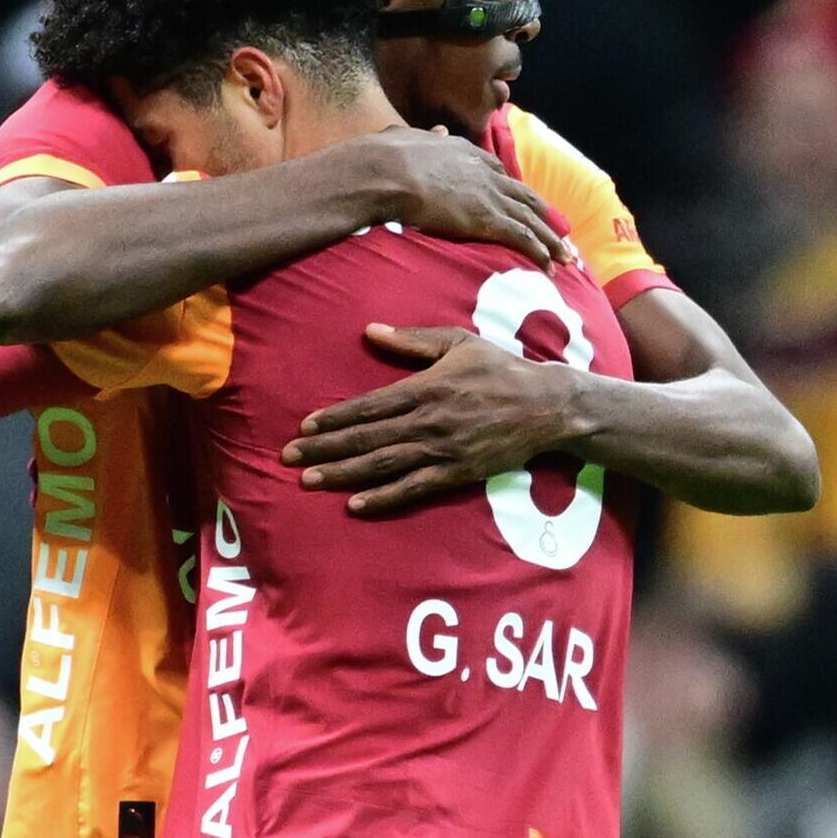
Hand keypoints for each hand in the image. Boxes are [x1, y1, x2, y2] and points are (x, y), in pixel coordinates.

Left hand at [283, 324, 579, 514]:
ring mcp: (443, 450)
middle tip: (289, 458)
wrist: (547, 407)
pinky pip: (414, 488)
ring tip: (309, 481)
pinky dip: (385, 498)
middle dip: (325, 449)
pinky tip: (356, 505)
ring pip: (384, 464)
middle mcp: (430, 420)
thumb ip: (413, 341)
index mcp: (427, 387)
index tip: (305, 426)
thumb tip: (369, 331)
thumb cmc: (501, 370)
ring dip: (344, 474)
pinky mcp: (458, 473)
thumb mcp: (459, 343)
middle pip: (368, 437)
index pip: (371, 404)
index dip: (335, 417)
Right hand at [358, 128, 571, 268]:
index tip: (524, 203)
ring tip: (566, 257)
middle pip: (525, 196)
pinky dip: (539, 252)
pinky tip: (549, 265)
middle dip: (545, 215)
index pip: (500, 173)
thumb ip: (427, 137)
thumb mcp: (410, 137)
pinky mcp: (487, 218)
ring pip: (531, 219)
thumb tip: (436, 131)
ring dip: (551, 239)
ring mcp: (489, 195)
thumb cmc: (386, 156)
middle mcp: (486, 173)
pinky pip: (522, 237)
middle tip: (561, 232)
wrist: (385, 171)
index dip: (514, 191)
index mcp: (467, 153)